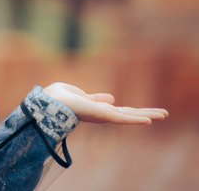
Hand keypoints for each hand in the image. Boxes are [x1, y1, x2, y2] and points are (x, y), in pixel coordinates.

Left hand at [43, 82, 168, 124]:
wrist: (49, 101)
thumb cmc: (57, 97)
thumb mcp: (79, 94)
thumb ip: (95, 98)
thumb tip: (112, 99)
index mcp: (96, 108)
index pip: (118, 111)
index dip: (132, 111)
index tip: (146, 113)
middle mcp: (101, 114)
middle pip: (128, 114)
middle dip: (146, 113)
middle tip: (163, 114)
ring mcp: (103, 116)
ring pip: (130, 116)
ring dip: (147, 115)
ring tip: (164, 115)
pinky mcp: (102, 116)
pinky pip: (122, 119)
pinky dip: (136, 120)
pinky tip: (149, 120)